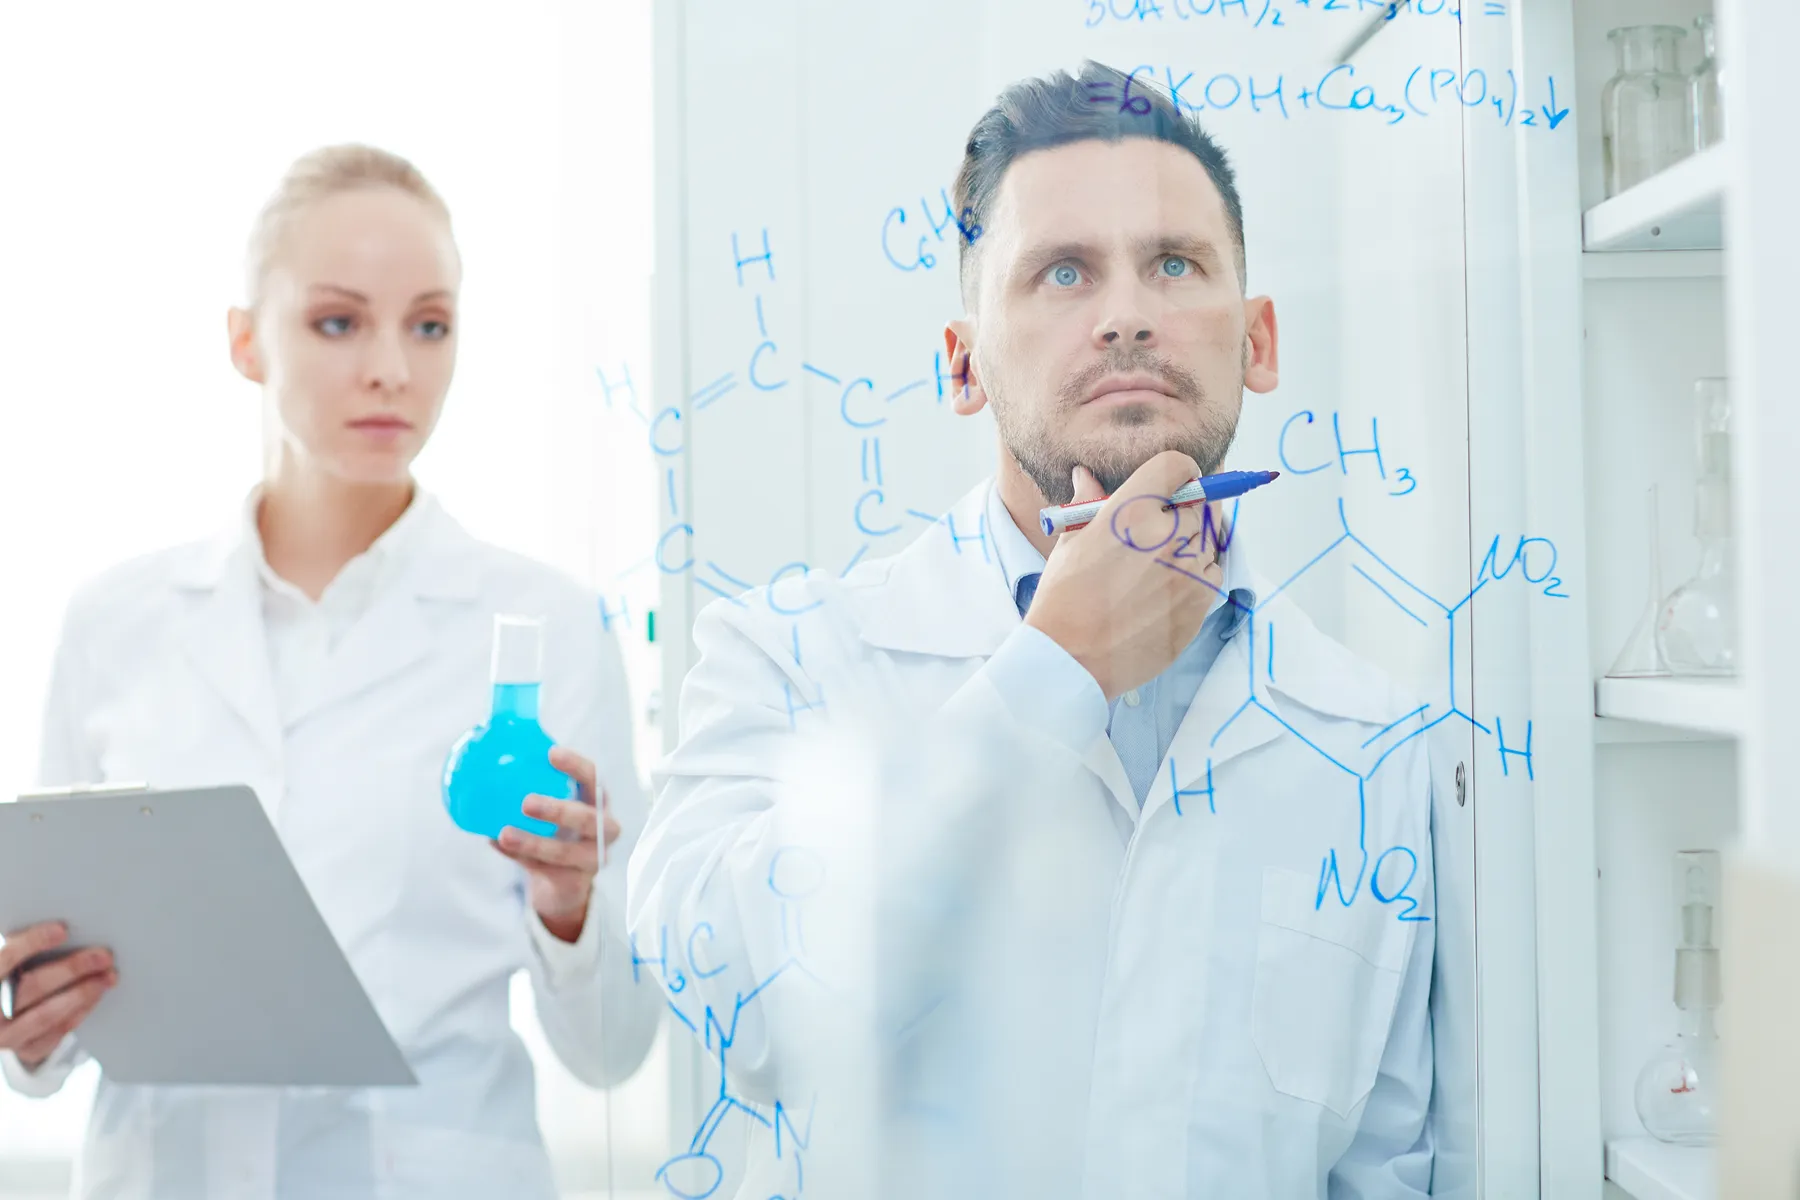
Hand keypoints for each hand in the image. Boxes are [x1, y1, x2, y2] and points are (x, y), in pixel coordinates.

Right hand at [0, 922, 114, 1070]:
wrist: (1, 1019)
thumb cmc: (11, 979)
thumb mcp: (12, 966)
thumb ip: (25, 950)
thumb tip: (66, 930)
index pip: (5, 960)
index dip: (32, 943)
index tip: (63, 929)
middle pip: (33, 987)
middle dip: (72, 969)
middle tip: (102, 955)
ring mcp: (6, 1036)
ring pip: (48, 1014)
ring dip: (83, 993)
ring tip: (108, 976)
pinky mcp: (27, 1050)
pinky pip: (58, 1031)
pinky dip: (80, 1011)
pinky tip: (96, 995)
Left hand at [490, 747, 619, 943]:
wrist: (565, 880)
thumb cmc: (556, 831)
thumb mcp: (552, 808)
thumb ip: (530, 789)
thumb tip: (485, 764)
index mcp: (596, 801)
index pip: (592, 777)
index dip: (575, 765)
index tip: (550, 754)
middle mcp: (603, 828)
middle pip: (586, 818)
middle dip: (557, 810)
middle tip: (526, 803)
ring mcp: (593, 858)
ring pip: (565, 852)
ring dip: (533, 842)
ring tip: (505, 834)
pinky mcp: (576, 882)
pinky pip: (547, 870)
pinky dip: (521, 857)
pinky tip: (499, 845)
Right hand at [1025, 451, 1224, 700]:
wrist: (1072, 659)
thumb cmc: (1064, 599)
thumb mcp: (1070, 542)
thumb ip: (1089, 504)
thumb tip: (1087, 476)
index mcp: (1131, 513)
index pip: (1177, 466)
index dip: (1176, 472)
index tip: (1171, 483)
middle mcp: (1167, 536)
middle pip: (1199, 501)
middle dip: (1182, 510)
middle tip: (1159, 529)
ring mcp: (1190, 569)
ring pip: (1209, 537)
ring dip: (1191, 541)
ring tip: (1157, 564)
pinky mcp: (1202, 600)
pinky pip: (1213, 571)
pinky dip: (1198, 572)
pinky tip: (1168, 587)